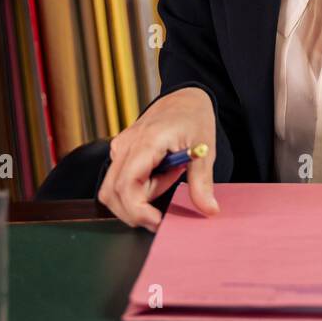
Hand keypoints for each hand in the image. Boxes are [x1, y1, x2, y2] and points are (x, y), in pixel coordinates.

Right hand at [97, 86, 219, 230]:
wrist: (184, 98)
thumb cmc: (193, 118)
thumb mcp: (204, 149)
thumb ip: (202, 182)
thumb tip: (208, 210)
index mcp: (146, 142)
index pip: (126, 186)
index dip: (138, 211)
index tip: (158, 222)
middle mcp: (126, 145)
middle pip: (113, 193)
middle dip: (137, 210)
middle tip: (166, 205)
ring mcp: (120, 148)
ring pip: (113, 190)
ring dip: (139, 198)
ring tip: (168, 179)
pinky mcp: (120, 153)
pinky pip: (119, 182)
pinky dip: (138, 189)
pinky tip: (160, 175)